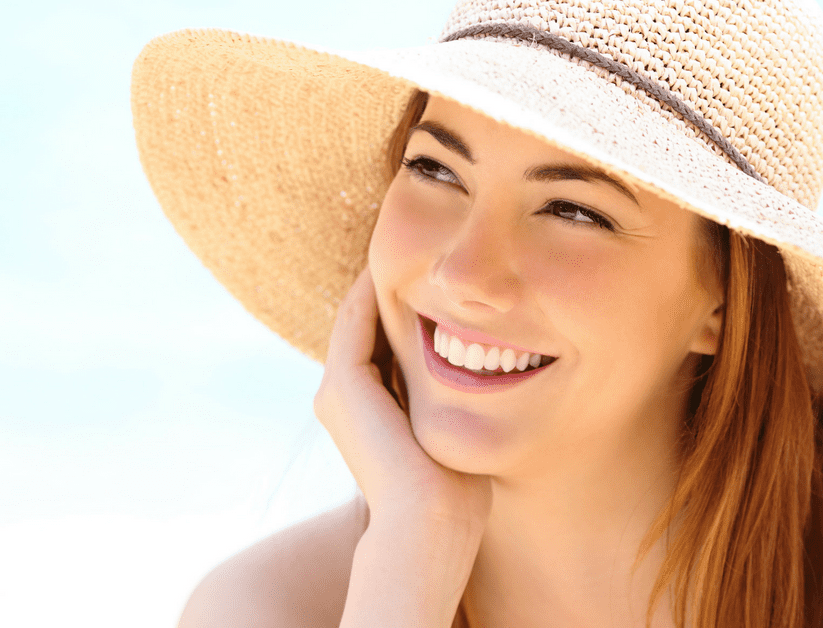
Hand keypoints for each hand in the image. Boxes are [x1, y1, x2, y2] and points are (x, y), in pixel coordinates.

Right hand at [314, 267, 491, 530]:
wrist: (429, 526)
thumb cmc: (453, 497)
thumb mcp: (451, 440)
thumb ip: (451, 410)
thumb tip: (487, 387)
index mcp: (362, 414)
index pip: (382, 347)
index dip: (408, 312)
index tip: (440, 281)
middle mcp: (338, 400)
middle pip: (365, 327)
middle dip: (394, 289)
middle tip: (426, 251)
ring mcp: (335, 391)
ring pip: (358, 316)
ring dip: (383, 279)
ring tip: (414, 244)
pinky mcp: (342, 383)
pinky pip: (356, 318)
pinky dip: (375, 288)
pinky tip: (402, 262)